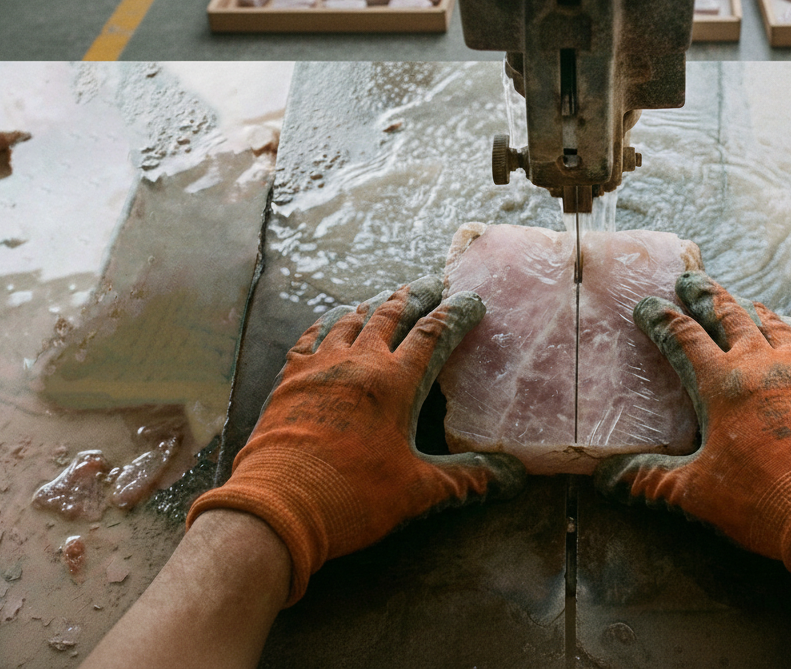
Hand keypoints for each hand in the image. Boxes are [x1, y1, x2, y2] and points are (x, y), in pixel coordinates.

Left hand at [188, 275, 524, 604]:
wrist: (278, 506)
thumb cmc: (354, 497)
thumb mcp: (419, 490)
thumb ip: (467, 478)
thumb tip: (512, 477)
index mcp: (395, 383)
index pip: (435, 333)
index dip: (457, 313)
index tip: (473, 302)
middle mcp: (359, 362)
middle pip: (391, 313)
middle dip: (415, 295)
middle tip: (430, 284)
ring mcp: (320, 366)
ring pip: (351, 319)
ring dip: (373, 306)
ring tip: (385, 299)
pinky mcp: (290, 379)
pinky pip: (312, 336)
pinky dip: (328, 323)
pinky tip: (332, 323)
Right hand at [594, 272, 790, 605]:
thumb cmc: (759, 498)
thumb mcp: (694, 492)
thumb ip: (650, 480)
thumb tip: (609, 479)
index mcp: (720, 384)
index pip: (683, 339)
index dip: (661, 319)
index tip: (648, 306)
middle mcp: (759, 364)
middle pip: (729, 316)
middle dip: (706, 296)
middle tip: (691, 281)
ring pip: (773, 323)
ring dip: (752, 309)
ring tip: (742, 301)